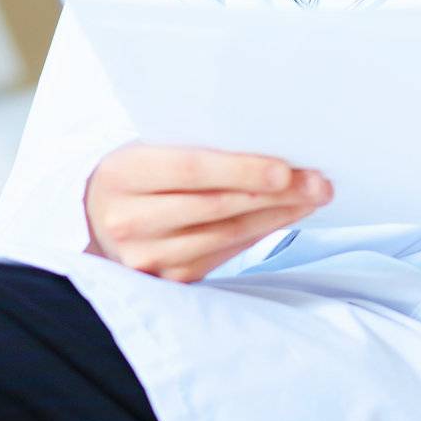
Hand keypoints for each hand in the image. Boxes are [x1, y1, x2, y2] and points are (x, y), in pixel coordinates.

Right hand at [84, 143, 332, 281]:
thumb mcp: (152, 144)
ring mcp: (148, 257)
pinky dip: (262, 233)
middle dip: (275, 194)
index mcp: (122, 173)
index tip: (285, 168)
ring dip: (278, 215)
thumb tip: (270, 141)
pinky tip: (287, 215)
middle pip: (215, 207)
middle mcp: (129, 221)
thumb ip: (197, 142)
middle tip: (319, 182)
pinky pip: (226, 254)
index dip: (240, 170)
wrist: (101, 212)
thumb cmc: (141, 167)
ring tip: (313, 196)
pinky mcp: (169, 279)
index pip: (189, 171)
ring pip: (226, 235)